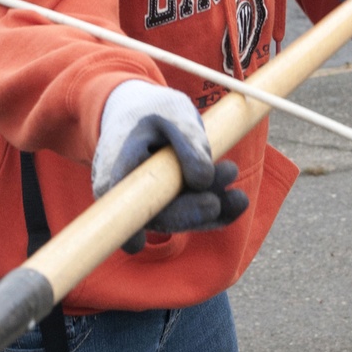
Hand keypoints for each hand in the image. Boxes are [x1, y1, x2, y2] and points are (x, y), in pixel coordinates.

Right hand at [92, 81, 248, 251]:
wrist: (144, 111)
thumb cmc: (154, 111)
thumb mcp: (171, 114)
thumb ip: (187, 141)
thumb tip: (202, 180)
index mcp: (115, 170)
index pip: (120, 207)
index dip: (131, 228)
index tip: (142, 240)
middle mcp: (128, 195)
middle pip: (156, 217)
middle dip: (188, 213)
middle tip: (215, 202)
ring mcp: (151, 203)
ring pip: (180, 218)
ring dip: (210, 207)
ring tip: (235, 184)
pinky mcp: (173, 206)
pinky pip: (194, 216)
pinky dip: (218, 212)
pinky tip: (236, 202)